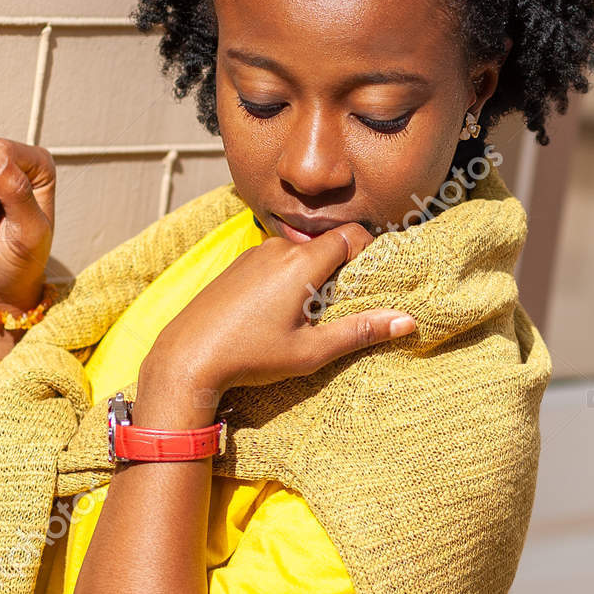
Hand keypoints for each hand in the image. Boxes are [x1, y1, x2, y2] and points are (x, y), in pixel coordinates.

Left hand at [136, 224, 414, 423]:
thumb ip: (360, 331)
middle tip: (342, 306)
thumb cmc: (250, 357)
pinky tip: (276, 313)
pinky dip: (287, 278)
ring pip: (299, 254)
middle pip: (325, 245)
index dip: (369, 252)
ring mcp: (253, 254)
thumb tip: (406, 321)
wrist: (187, 357)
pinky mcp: (236, 265)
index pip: (351, 236)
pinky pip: (275, 261)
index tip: (374, 278)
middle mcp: (278, 248)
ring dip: (312, 276)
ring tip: (307, 315)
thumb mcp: (311, 351)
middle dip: (341, 270)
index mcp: (301, 263)